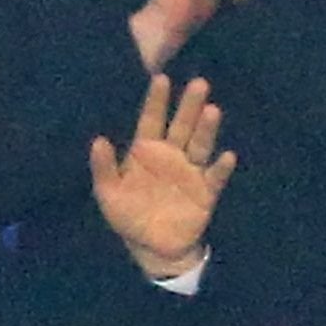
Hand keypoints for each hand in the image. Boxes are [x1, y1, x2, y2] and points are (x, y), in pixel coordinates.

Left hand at [90, 74, 235, 277]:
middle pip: (181, 126)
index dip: (156, 101)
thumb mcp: (109, 194)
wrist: (152, 248)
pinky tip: (227, 156)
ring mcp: (190, 171)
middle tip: (199, 83)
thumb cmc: (129, 215)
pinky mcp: (206, 192)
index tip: (161, 78)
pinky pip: (215, 177)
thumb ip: (104, 168)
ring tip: (212, 110)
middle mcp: (171, 155)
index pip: (151, 120)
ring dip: (206, 129)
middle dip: (189, 106)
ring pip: (200, 145)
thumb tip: (98, 141)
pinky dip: (220, 167)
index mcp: (146, 152)